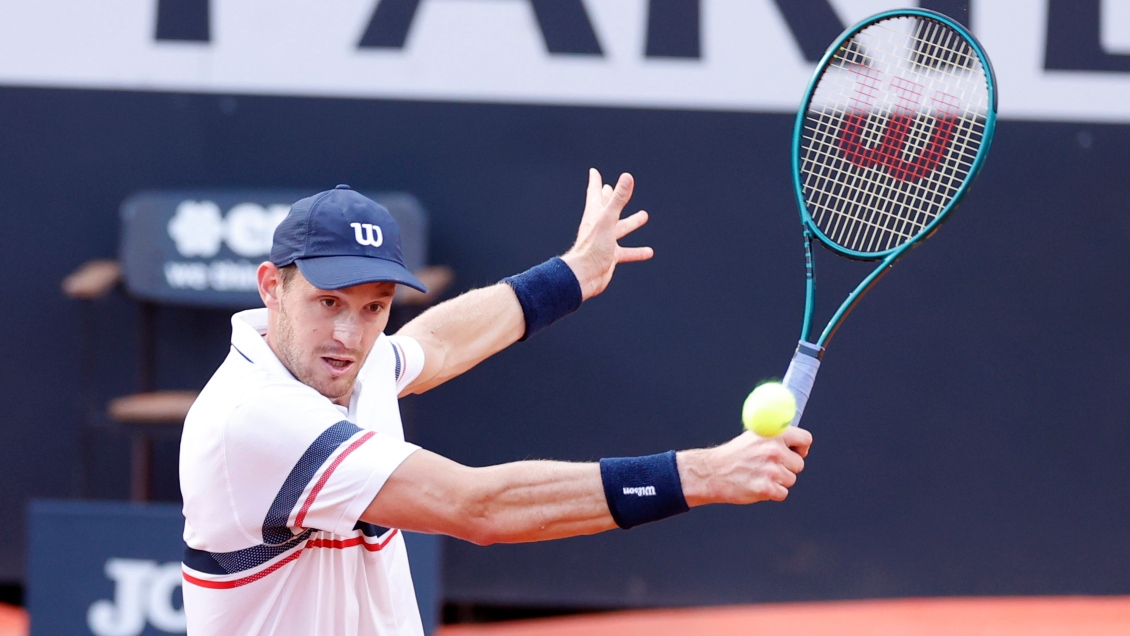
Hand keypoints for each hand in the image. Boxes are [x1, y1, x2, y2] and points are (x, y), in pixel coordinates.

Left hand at [560, 168, 653, 299]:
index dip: (596, 182)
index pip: (595, 193)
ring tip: (644, 215)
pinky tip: (648, 252)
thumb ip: (618, 199)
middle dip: (611, 198)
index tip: (594, 172)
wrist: (584, 276)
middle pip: (607, 208)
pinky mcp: (610, 257)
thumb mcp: (608, 220)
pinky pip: (626, 252)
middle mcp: (599, 227)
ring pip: (620, 229)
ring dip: (631, 222)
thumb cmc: (592, 248)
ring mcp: (604, 242)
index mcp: (595, 215)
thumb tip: (627, 177)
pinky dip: (637, 251)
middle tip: (614, 188)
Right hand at [677, 428, 812, 505]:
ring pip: (790, 480)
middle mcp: (774, 450)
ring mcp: (771, 470)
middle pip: (799, 464)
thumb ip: (775, 437)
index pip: (805, 439)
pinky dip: (772, 493)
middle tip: (768, 467)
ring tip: (759, 475)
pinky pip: (782, 493)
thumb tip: (798, 443)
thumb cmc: (734, 455)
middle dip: (787, 468)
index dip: (801, 448)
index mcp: (773, 434)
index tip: (795, 453)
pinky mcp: (767, 488)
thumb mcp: (754, 436)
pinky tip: (757, 485)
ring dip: (778, 481)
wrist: (713, 473)